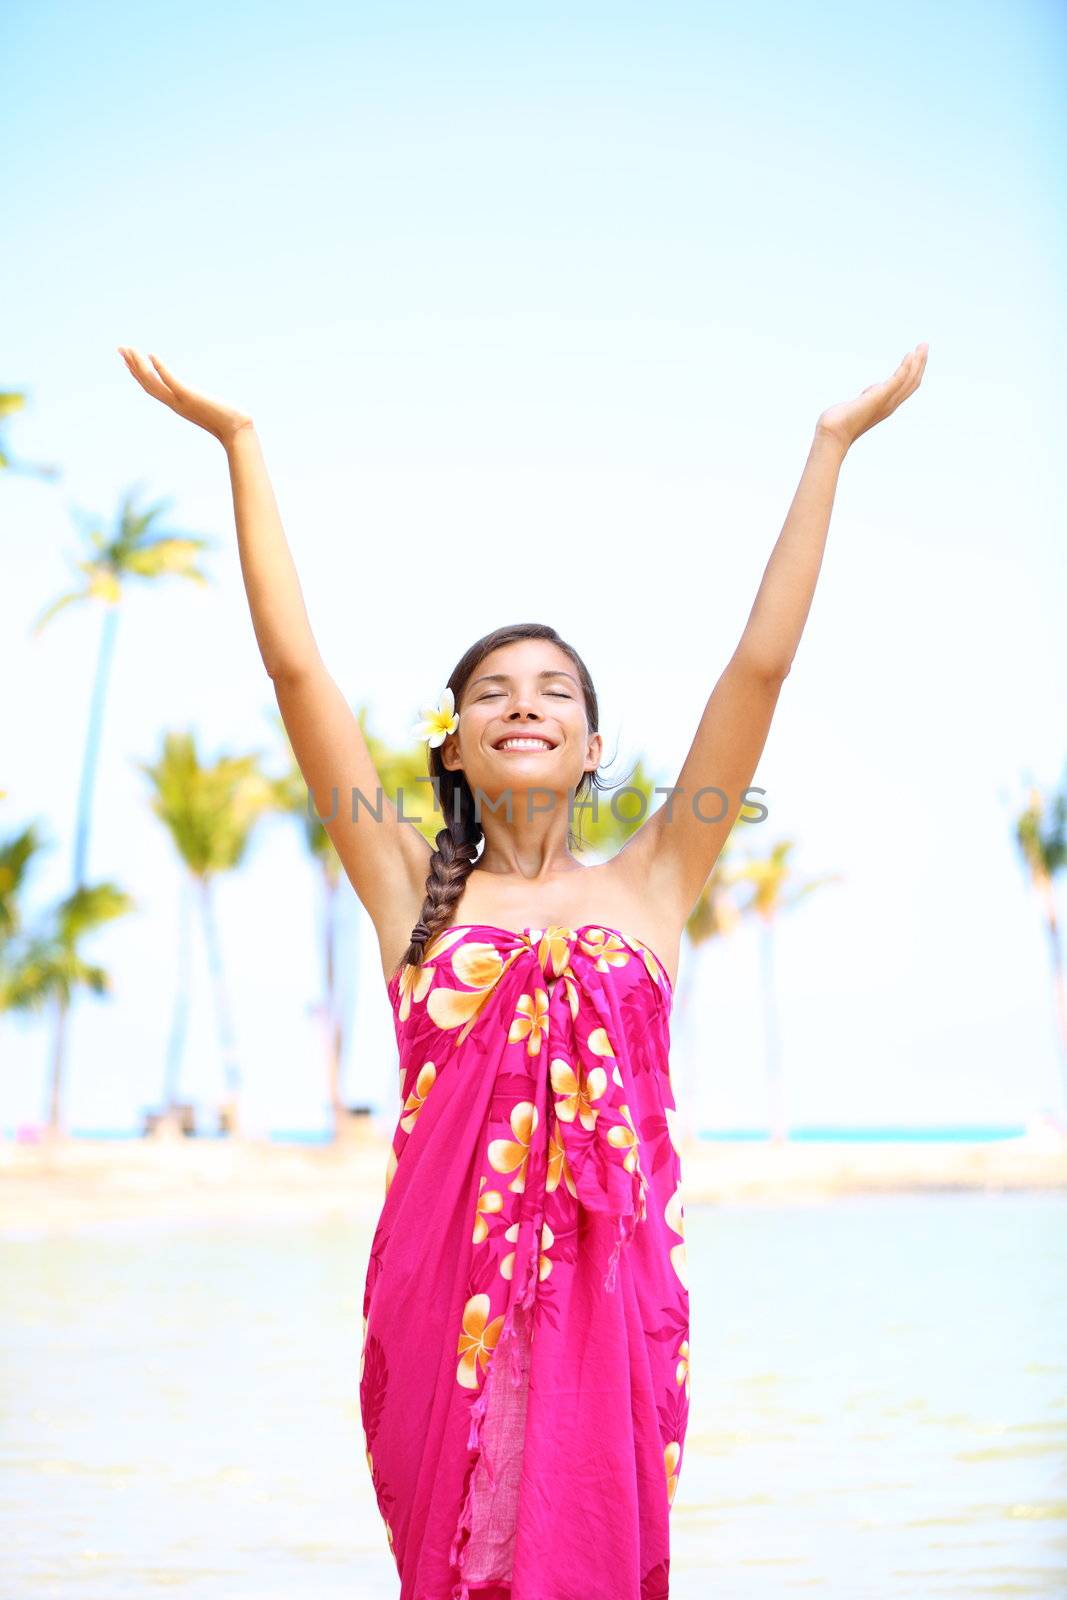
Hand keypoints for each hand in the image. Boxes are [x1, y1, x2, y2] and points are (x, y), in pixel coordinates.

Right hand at [117, 347, 253, 447]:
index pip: (152, 387)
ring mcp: (180, 401)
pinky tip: (152, 355)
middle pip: (147, 383)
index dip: (138, 374)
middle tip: (120, 348)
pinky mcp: (190, 396)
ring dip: (139, 365)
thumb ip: (206, 403)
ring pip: (153, 381)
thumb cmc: (229, 423)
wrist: (238, 432)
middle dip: (133, 365)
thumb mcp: (211, 408)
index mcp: (178, 404)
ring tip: (129, 349)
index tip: (129, 360)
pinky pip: (171, 381)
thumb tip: (211, 400)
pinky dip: (160, 368)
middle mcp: (175, 403)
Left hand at [816, 342, 928, 450]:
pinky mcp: (880, 396)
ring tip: (922, 346)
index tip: (916, 356)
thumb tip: (872, 390)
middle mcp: (890, 405)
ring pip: (910, 380)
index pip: (906, 388)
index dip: (913, 372)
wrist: (832, 432)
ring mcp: (886, 401)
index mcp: (886, 406)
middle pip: (912, 382)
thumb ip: (867, 396)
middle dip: (920, 363)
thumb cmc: (838, 423)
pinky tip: (910, 354)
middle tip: (924, 346)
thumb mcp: (858, 404)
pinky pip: (898, 379)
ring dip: (918, 362)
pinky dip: (906, 367)